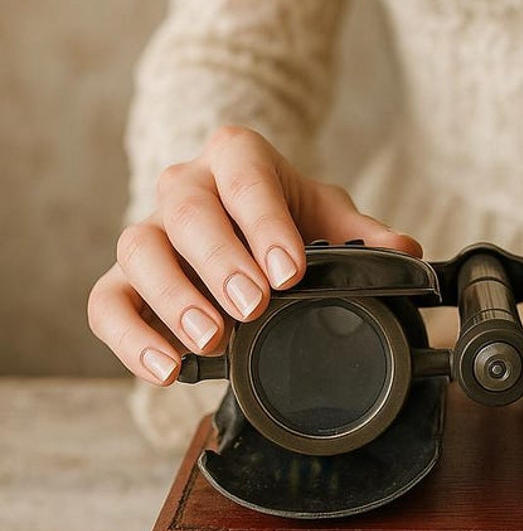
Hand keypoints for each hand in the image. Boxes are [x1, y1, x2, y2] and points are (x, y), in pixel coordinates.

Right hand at [88, 126, 421, 384]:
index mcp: (238, 160)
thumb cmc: (284, 215)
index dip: (264, 222)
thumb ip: (363, 234)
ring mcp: (150, 231)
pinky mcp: (125, 279)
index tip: (290, 271)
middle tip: (252, 306)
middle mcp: (185, 187)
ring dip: (172, 298)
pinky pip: (107, 303)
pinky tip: (167, 370)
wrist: (241, 220)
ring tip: (211, 341)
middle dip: (220, 261)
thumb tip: (407, 253)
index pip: (245, 178)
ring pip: (138, 250)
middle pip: (186, 212)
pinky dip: (130, 339)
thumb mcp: (328, 216)